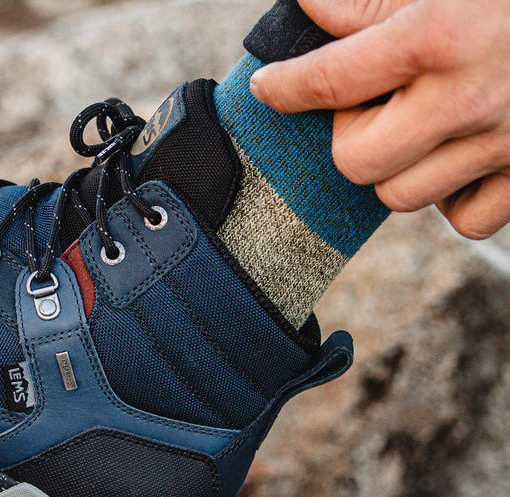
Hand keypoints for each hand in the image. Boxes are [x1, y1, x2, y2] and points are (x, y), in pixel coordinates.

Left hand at [249, 0, 509, 238]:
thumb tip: (309, 13)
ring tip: (424, 123)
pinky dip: (451, 196)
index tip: (268, 87)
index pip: (328, 81)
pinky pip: (464, 218)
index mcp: (440, 36)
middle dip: (351, 132)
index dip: (284, 86)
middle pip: (354, 160)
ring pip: (400, 194)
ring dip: (397, 163)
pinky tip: (462, 155)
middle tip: (375, 102)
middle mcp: (470, 96)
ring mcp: (506, 143)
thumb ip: (374, 0)